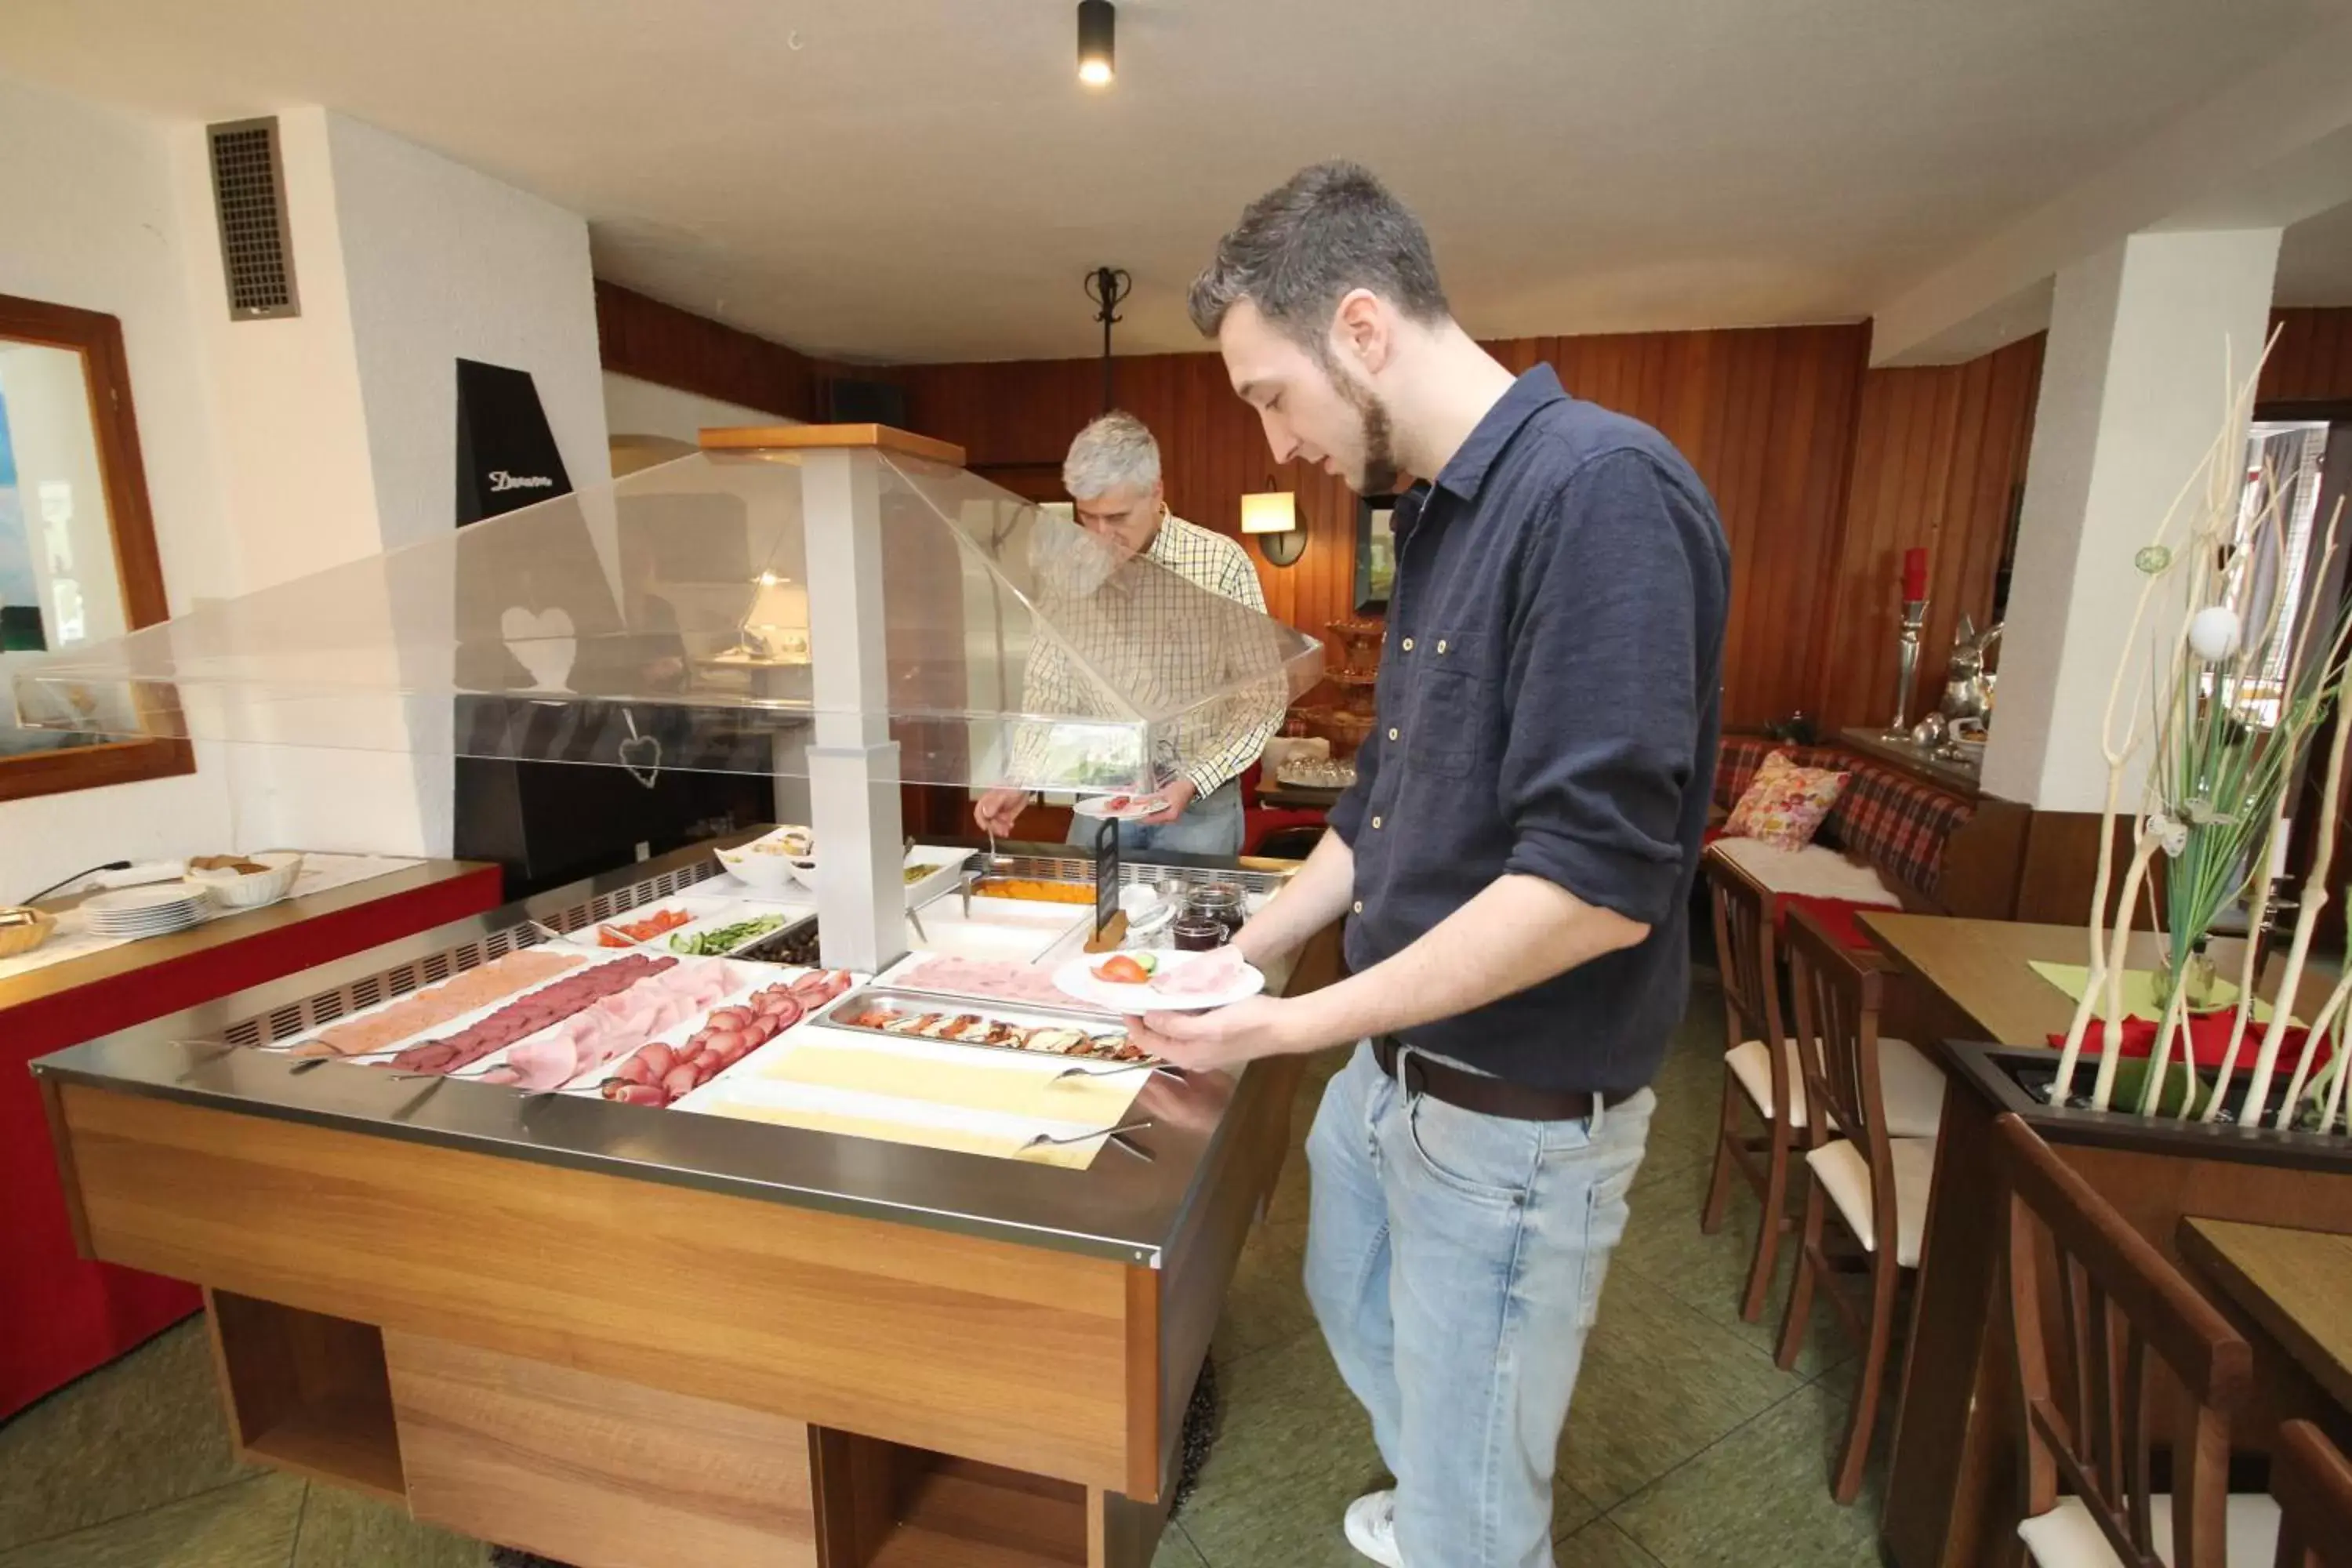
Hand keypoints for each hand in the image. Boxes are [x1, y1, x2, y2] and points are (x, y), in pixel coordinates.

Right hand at [974, 787, 1030, 836]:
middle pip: (987, 821)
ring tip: (1006, 830)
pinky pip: (1003, 825)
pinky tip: (1010, 826)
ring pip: (995, 825)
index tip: (986, 828)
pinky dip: (1005, 828)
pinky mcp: (1006, 818)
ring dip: (999, 829)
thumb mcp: (1002, 795)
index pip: (978, 813)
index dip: (981, 821)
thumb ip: (994, 804)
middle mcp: (990, 809)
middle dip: (993, 827)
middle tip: (1000, 830)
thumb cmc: (1011, 788)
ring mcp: (998, 814)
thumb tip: (986, 814)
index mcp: (985, 801)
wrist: (1024, 788)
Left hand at [1126, 995, 1321, 1072]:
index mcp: (1187, 1054)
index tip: (1123, 1002)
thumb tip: (1149, 1017)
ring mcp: (1206, 1049)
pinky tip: (1180, 1001)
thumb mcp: (1208, 1024)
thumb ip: (1176, 1025)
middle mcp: (1192, 1056)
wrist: (1283, 1026)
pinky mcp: (1217, 1038)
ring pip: (1172, 1033)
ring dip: (1160, 1017)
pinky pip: (1187, 1028)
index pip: (1149, 1041)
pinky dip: (1177, 1015)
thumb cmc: (1247, 1023)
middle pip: (1158, 1039)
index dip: (1133, 1023)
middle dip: (1144, 1019)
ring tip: (1152, 995)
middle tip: (1135, 995)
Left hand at [1137, 778, 1197, 825]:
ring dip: (1147, 813)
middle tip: (1133, 809)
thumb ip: (1150, 799)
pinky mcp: (1171, 814)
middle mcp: (1170, 820)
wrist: (1191, 786)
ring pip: (1155, 818)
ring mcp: (1171, 818)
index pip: (1151, 819)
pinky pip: (1159, 815)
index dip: (1140, 816)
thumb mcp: (1163, 793)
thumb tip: (1136, 801)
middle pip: (1153, 820)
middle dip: (1143, 815)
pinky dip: (1153, 811)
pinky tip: (1148, 806)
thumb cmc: (1178, 789)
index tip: (1131, 812)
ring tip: (1138, 807)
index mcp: (1170, 816)